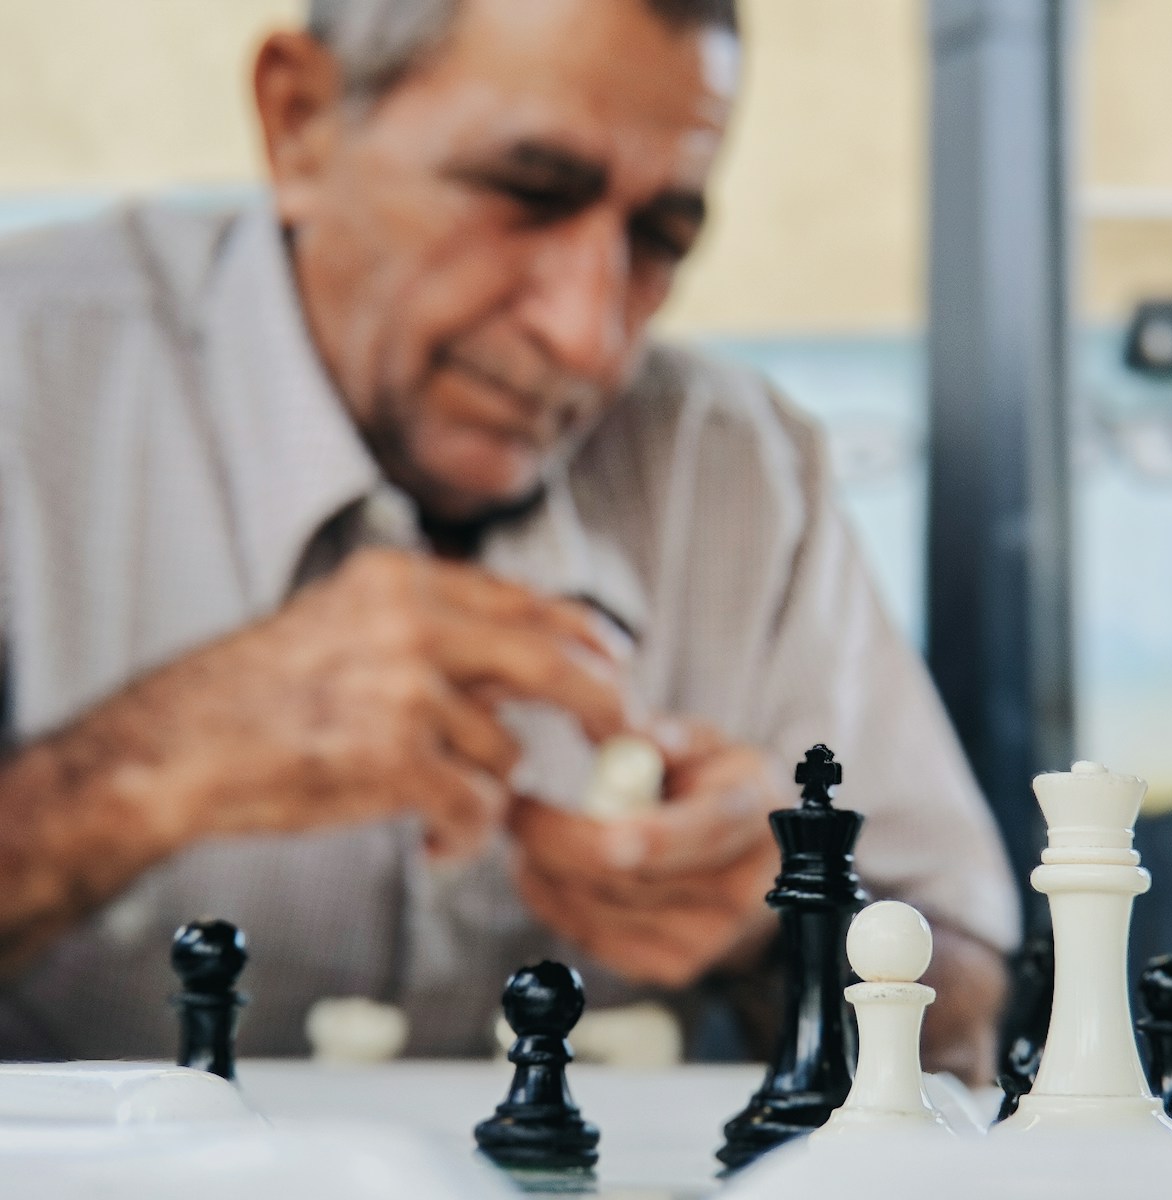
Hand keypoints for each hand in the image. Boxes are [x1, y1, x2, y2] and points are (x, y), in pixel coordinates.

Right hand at [111, 547, 629, 858]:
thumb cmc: (255, 698)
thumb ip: (436, 634)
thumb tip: (533, 664)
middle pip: (550, 662)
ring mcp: (405, 688)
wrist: (171, 750)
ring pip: (505, 753)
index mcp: (402, 581)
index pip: (526, 601)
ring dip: (484, 795)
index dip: (585, 636)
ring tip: (434, 812)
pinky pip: (477, 807)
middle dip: (602, 705)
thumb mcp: (347, 626)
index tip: (616, 664)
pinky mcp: (394, 758)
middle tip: (622, 738)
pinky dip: (463, 836)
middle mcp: (411, 622)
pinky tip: (429, 845)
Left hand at [508, 725, 782, 987]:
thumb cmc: (715, 787)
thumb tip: (632, 734)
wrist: (750, 861)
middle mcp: (739, 886)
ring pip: (603, 910)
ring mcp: (708, 936)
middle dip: (562, 843)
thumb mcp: (707, 746)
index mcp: (752, 814)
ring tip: (529, 832)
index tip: (606, 835)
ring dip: (548, 871)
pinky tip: (543, 869)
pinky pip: (594, 938)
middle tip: (518, 808)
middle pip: (636, 878)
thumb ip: (671, 738)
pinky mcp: (675, 967)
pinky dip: (555, 903)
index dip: (657, 837)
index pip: (706, 830)